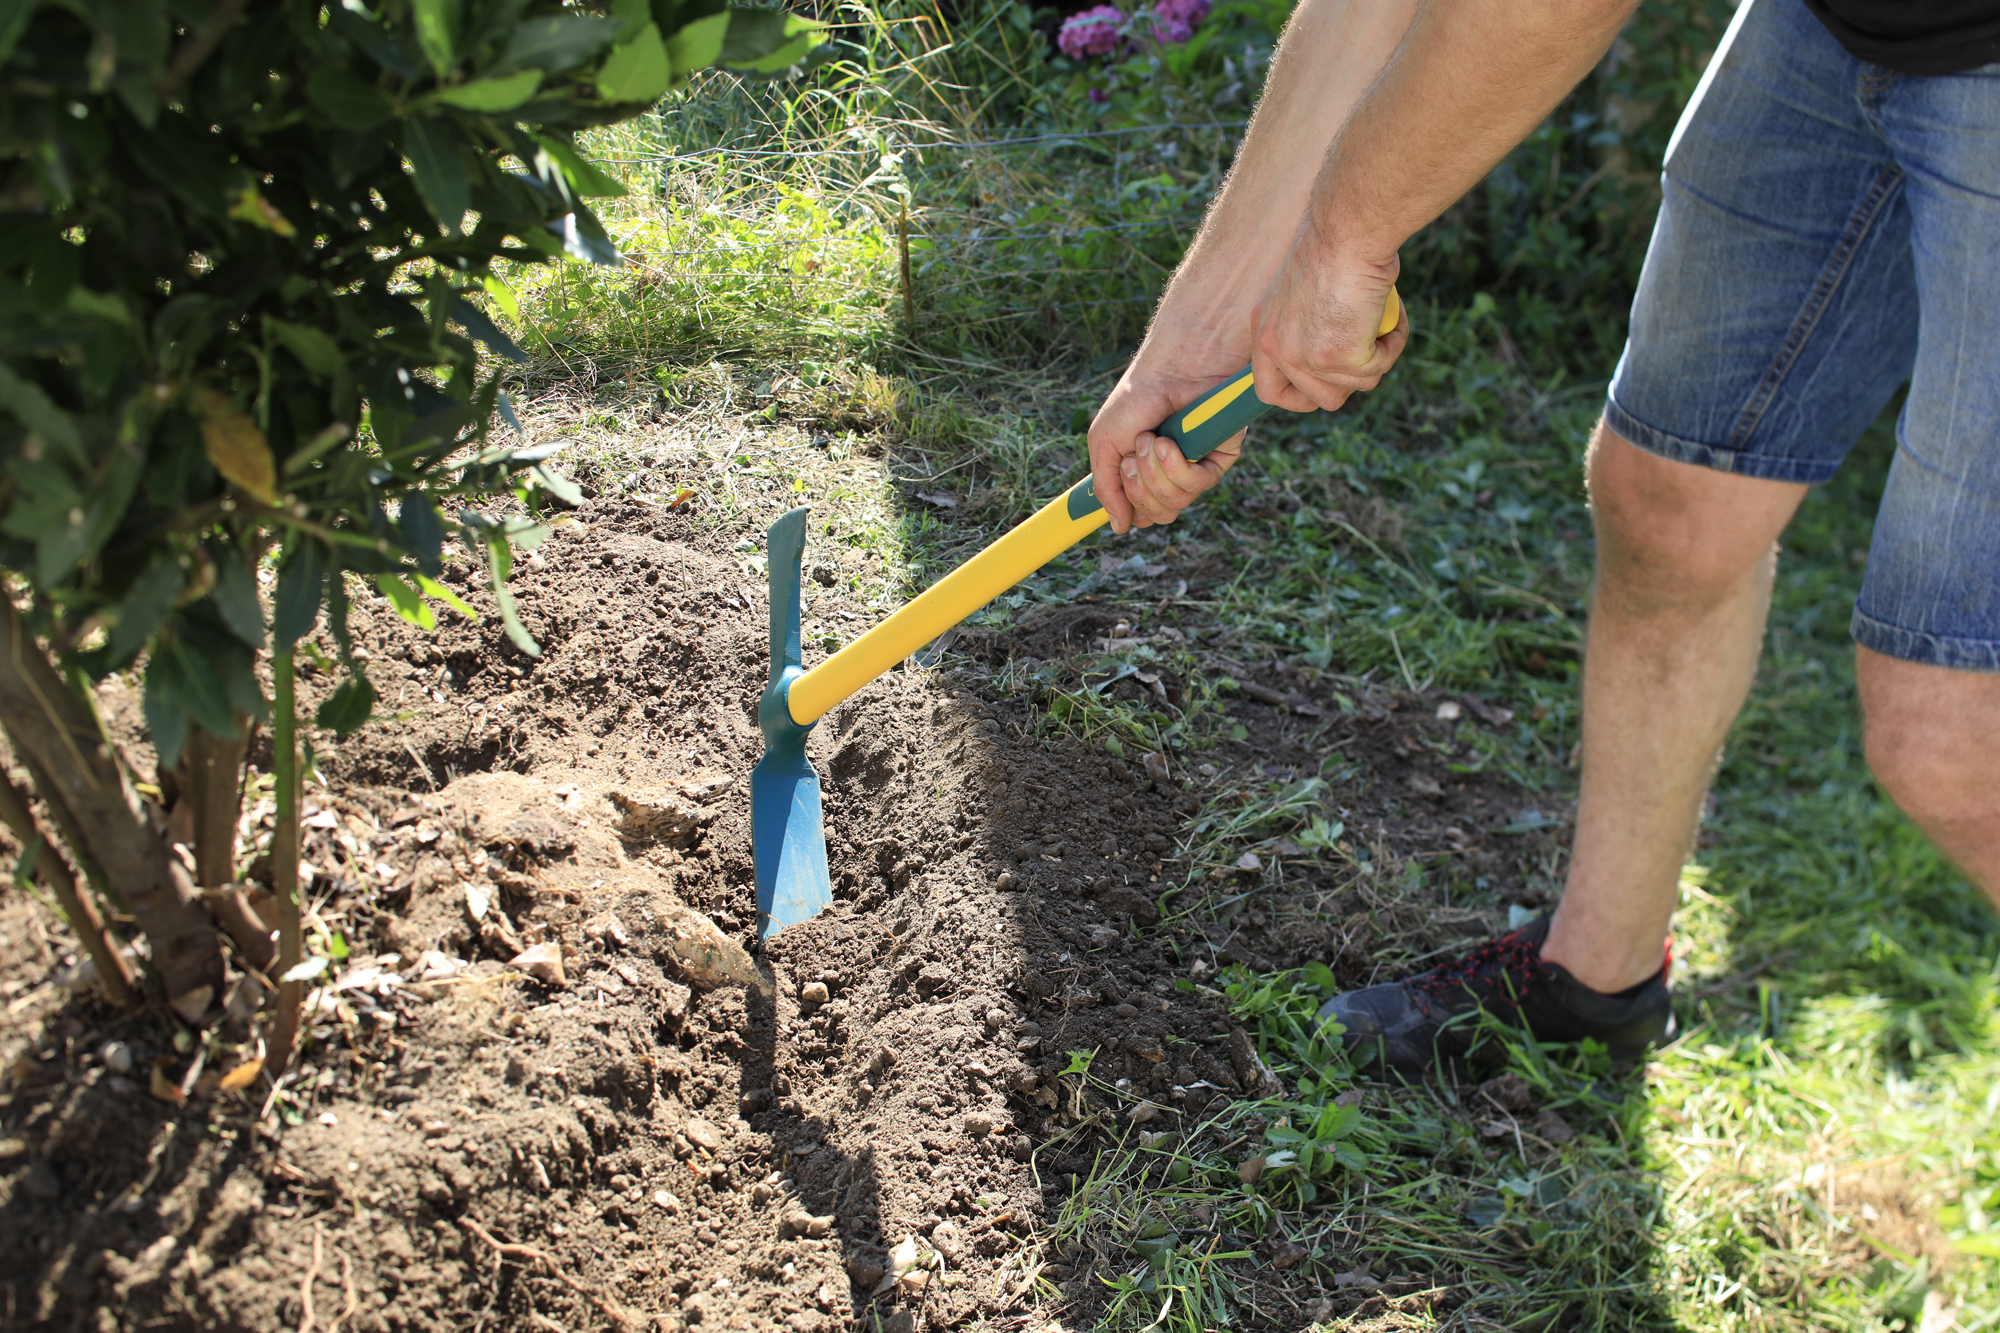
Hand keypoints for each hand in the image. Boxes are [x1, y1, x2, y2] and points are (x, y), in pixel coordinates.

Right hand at [1088, 363, 1245, 533]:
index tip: (1123, 469)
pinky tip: (1170, 444)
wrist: (1170, 370)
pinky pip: (1198, 487)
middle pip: (1158, 515)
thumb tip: (1119, 527)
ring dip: (1155, 473)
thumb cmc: (1136, 400)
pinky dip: (1177, 467)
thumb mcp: (1105, 443)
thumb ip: (1106, 489)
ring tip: (1153, 440)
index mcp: (1145, 475)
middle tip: (1136, 451)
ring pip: (1176, 504)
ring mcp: (1196, 470)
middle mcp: (1172, 477)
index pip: (1141, 514)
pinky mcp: (1220, 460)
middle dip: (1140, 486)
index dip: (1130, 503)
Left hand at [1249, 226, 1407, 413]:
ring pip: (1354, 386)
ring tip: (1380, 319)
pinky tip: (1390, 314)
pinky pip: (1379, 367)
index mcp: (1263, 330)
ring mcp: (1307, 356)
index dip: (1299, 397)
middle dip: (1349, 379)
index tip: (1324, 386)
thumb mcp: (1305, 291)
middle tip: (1366, 346)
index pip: (1269, 390)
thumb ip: (1308, 327)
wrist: (1350, 228)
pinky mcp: (1341, 355)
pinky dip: (1392, 343)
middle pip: (1318, 397)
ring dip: (1375, 358)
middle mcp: (1278, 348)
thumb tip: (1334, 359)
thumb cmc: (1336, 246)